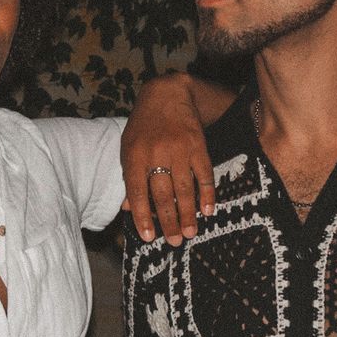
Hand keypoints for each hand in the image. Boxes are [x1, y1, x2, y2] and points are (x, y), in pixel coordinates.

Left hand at [121, 74, 215, 244]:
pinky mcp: (198, 146)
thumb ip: (129, 177)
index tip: (148, 237)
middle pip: (162, 195)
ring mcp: (179, 150)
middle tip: (174, 242)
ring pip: (184, 189)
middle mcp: (156, 154)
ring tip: (190, 234)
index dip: (143, 216)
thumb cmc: (144, 125)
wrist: (167, 94)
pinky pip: (204, 175)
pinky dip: (207, 194)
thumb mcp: (128, 147)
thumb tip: (128, 208)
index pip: (137, 192)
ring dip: (188, 214)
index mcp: (135, 156)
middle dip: (168, 222)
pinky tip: (208, 211)